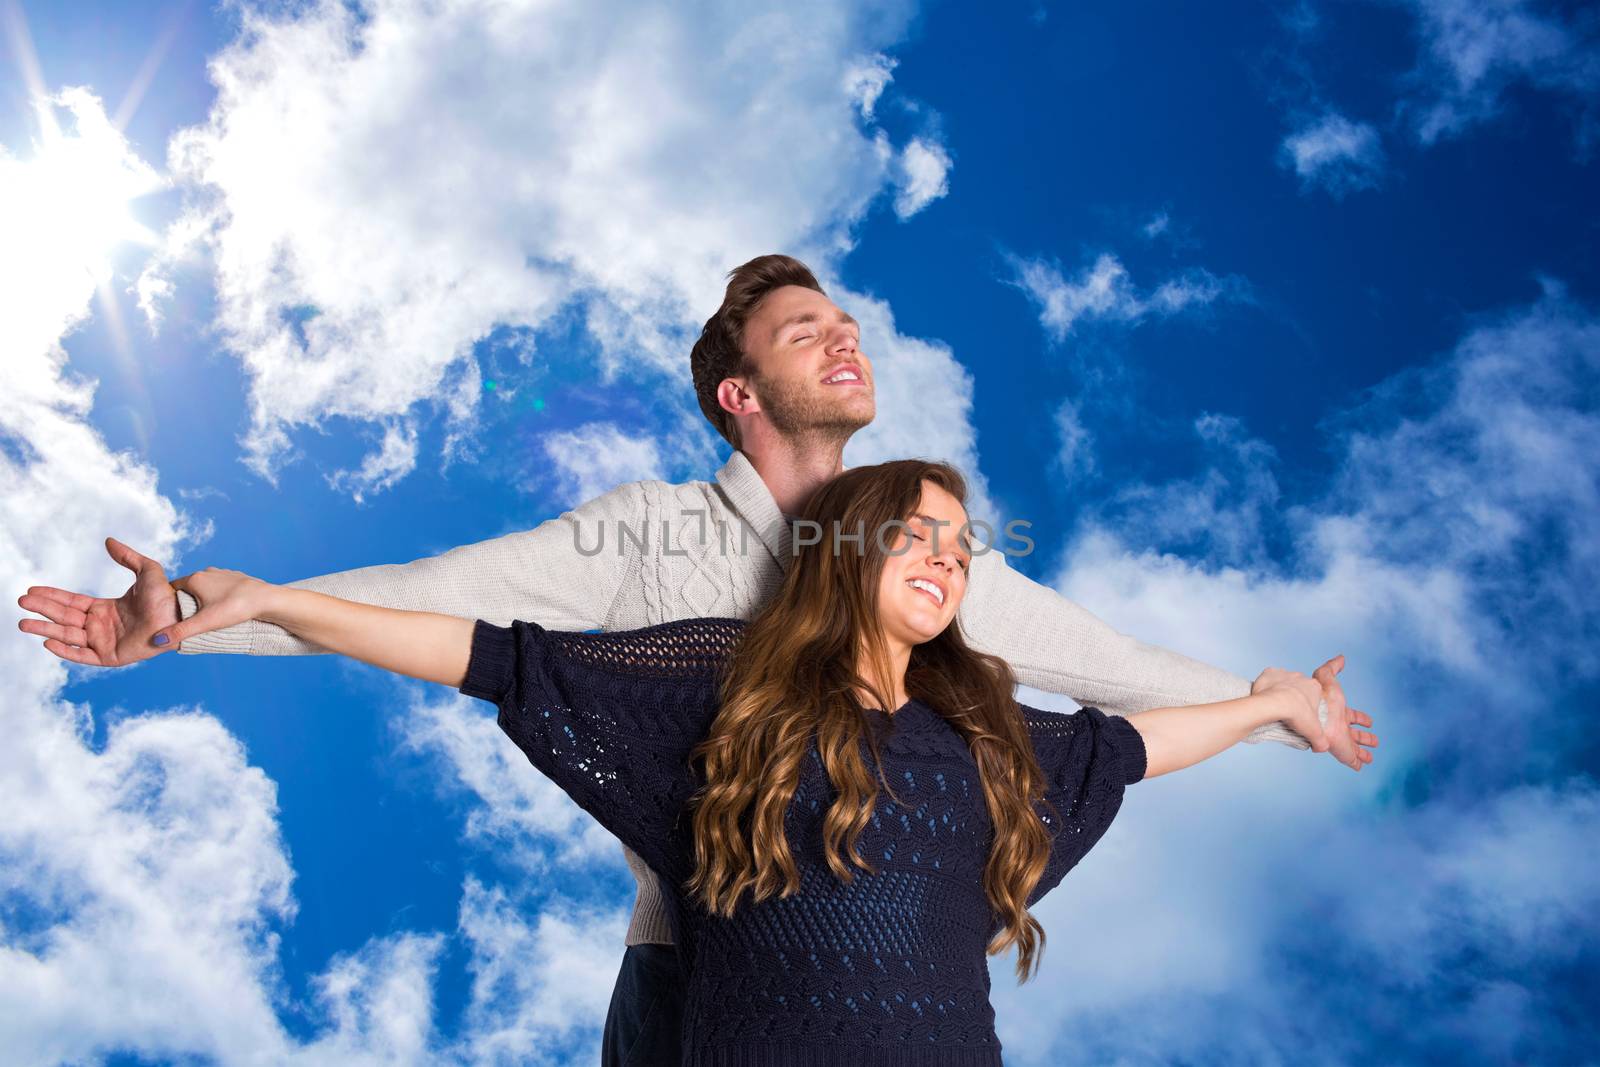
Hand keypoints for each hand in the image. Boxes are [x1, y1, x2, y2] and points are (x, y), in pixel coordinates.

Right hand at [18, 537, 178, 666]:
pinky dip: (66, 650)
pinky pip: (83, 655)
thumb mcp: (147, 570)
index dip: (52, 596)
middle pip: (65, 617)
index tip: (32, 591)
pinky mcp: (110, 656)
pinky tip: (48, 642)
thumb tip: (108, 540)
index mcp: (105, 608)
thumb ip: (127, 557)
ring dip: (46, 629)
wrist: (180, 616)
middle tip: (21, 602)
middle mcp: (101, 626)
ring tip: (24, 623)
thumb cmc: (167, 596)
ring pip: (68, 635)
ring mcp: (104, 641)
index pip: (72, 602)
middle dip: (42, 610)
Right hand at [160, 567, 277, 646]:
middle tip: (189, 620)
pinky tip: (224, 608)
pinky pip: (220, 588)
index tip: (172, 617)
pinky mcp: (236, 578)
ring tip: (207, 616)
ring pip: (205, 587)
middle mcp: (207, 571)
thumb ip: (180, 631)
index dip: (169, 603)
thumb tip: (157, 641)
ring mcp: (223, 573)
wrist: (267, 599)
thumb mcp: (205, 622)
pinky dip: (218, 597)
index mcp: (195, 578)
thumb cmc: (236, 608)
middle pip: (188, 588)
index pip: (172, 589)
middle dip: (186, 603)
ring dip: (202, 600)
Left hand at [1251, 667, 1329, 753]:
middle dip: (1295, 697)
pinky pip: (1269, 677)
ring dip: (1281, 691)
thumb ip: (1321, 741)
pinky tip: (1266, 696)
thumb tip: (1322, 748)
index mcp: (1315, 687)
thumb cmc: (1296, 715)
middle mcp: (1301, 677)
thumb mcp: (1314, 732)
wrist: (1274, 704)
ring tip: (1276, 706)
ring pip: (1284, 682)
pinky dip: (1267, 685)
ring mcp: (1285, 673)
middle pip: (1299, 687)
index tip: (1302, 714)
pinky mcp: (1270, 672)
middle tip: (1289, 711)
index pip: (1315, 695)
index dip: (1309, 705)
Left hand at [1312, 655, 1377, 771]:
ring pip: (1355, 748)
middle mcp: (1342, 728)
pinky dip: (1358, 764)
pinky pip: (1352, 760)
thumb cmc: (1320, 698)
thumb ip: (1332, 668)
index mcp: (1340, 713)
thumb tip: (1341, 657)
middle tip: (1375, 740)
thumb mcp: (1326, 679)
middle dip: (1365, 738)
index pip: (1352, 716)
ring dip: (1364, 752)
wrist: (1313, 717)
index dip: (1361, 718)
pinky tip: (1361, 766)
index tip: (1369, 721)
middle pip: (1355, 734)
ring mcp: (1342, 740)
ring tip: (1370, 756)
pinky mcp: (1343, 752)